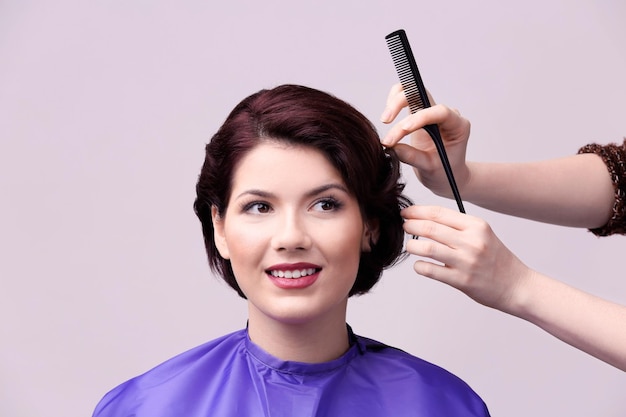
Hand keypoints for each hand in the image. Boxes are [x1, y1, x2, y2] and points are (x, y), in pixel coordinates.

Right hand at [381, 84, 471, 198]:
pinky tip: (388, 116)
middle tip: (386, 121)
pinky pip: (407, 98)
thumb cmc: (445, 173)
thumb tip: (391, 146)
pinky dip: (394, 102)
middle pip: (422, 94)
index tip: (403, 128)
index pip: (440, 112)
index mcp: (457, 126)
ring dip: (395, 100)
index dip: (421, 117)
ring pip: (412, 91)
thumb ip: (413, 157)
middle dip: (401, 103)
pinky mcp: (420, 114)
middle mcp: (446, 115)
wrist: (447, 175)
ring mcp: (432, 112)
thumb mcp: (430, 169)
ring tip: (385, 118)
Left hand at [401, 204, 531, 311]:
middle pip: (430, 228)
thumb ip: (458, 226)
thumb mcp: (483, 234)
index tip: (406, 213)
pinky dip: (419, 266)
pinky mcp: (462, 280)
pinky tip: (419, 265)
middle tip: (404, 227)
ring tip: (410, 246)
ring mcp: (466, 261)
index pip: (439, 213)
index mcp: (476, 226)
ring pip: (427, 248)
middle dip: (411, 226)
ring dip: (412, 246)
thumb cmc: (496, 259)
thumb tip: (425, 218)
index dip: (417, 211)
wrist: (517, 286)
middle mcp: (472, 241)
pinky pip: (431, 271)